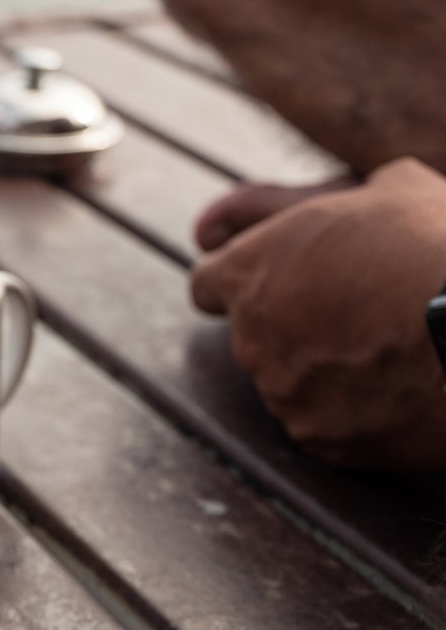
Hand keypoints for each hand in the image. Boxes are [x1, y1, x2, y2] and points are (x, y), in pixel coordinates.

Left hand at [190, 158, 445, 467]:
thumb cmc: (432, 245)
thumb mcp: (387, 187)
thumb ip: (320, 198)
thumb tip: (288, 207)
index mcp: (249, 270)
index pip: (207, 282)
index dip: (238, 281)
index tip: (269, 282)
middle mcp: (250, 336)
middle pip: (253, 334)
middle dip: (291, 323)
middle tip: (355, 311)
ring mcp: (282, 394)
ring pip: (289, 382)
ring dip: (321, 369)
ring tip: (390, 349)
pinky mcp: (321, 441)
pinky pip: (326, 424)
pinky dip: (353, 412)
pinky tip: (399, 389)